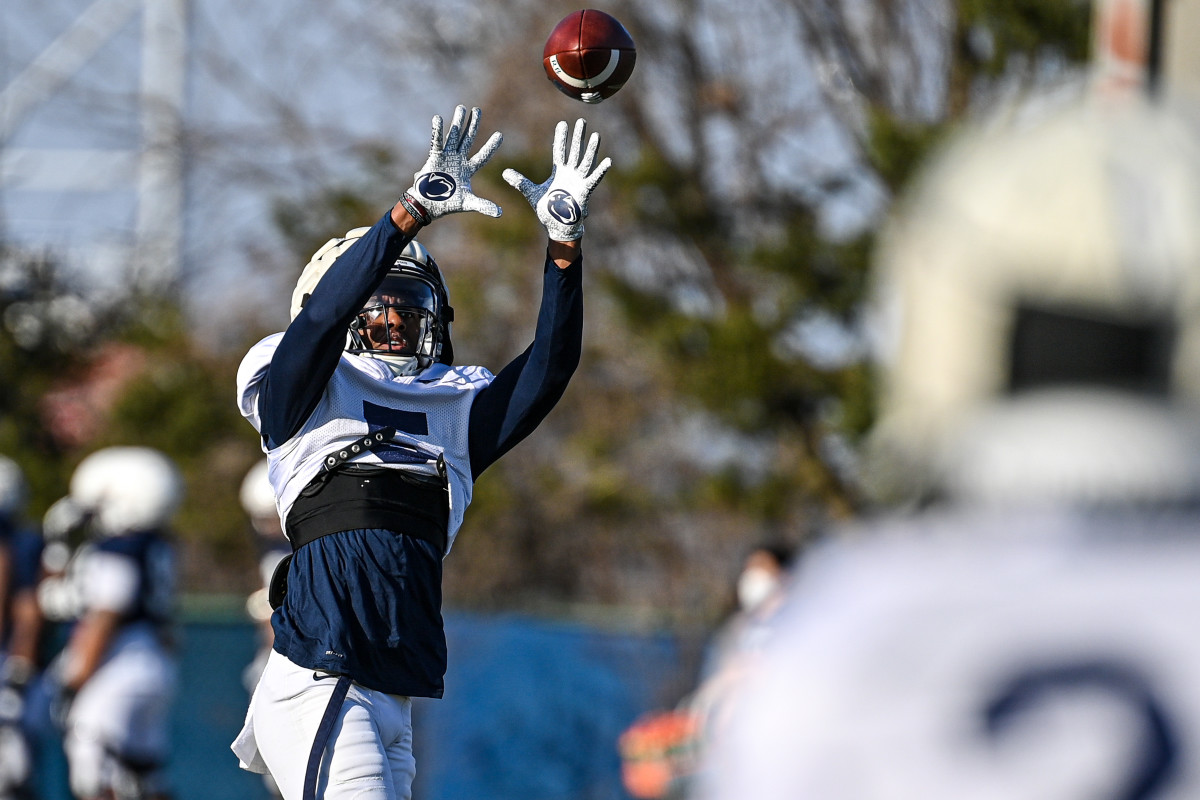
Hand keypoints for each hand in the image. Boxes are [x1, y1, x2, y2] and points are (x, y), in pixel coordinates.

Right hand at [403, 105, 503, 222]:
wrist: (428, 205)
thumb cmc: (448, 204)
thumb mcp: (468, 203)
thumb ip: (483, 205)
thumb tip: (500, 213)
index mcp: (468, 169)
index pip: (483, 156)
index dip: (491, 146)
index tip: (500, 135)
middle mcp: (458, 160)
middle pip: (468, 139)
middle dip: (473, 125)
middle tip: (478, 110)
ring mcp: (447, 157)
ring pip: (453, 136)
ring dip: (457, 122)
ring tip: (461, 107)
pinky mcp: (434, 157)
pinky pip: (436, 142)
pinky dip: (437, 131)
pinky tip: (438, 118)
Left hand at [503, 118, 610, 241]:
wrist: (557, 225)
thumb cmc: (547, 210)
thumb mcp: (531, 193)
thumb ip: (519, 182)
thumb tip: (504, 172)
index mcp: (558, 172)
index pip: (560, 150)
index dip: (561, 137)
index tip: (562, 123)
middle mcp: (570, 174)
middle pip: (575, 151)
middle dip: (578, 137)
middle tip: (582, 121)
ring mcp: (579, 181)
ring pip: (586, 161)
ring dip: (591, 149)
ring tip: (596, 135)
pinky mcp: (585, 191)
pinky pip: (594, 179)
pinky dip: (601, 171)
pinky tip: (608, 161)